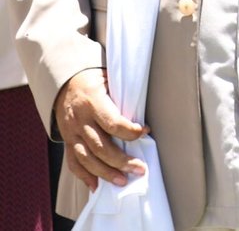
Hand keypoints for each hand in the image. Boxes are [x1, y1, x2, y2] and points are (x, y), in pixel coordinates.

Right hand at [54, 69, 146, 189]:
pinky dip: (84, 176)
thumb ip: (122, 98)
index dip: (129, 131)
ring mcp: (71, 133)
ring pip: (87, 158)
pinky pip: (73, 162)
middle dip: (121, 160)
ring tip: (122, 181)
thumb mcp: (109, 80)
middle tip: (139, 169)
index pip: (112, 123)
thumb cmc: (95, 81)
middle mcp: (80, 120)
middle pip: (100, 146)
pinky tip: (96, 186)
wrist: (65, 84)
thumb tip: (141, 116)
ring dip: (105, 172)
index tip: (145, 132)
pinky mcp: (68, 141)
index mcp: (92, 102)